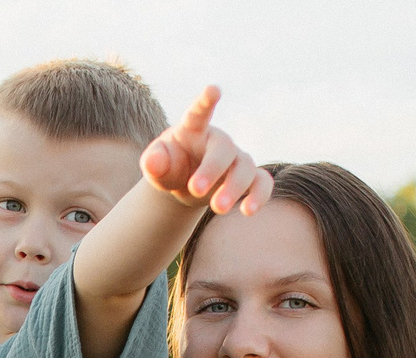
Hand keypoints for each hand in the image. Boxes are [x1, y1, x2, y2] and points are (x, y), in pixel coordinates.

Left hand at [142, 87, 271, 218]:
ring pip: (245, 168)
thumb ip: (153, 162)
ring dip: (233, 189)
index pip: (199, 112)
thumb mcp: (156, 167)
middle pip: (223, 150)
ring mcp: (236, 159)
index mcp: (194, 129)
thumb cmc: (170, 167)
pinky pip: (262, 183)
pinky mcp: (248, 178)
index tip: (213, 89)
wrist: (185, 183)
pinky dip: (259, 196)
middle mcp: (218, 141)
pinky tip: (248, 210)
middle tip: (195, 190)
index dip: (206, 101)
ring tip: (217, 209)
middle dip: (211, 170)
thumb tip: (153, 161)